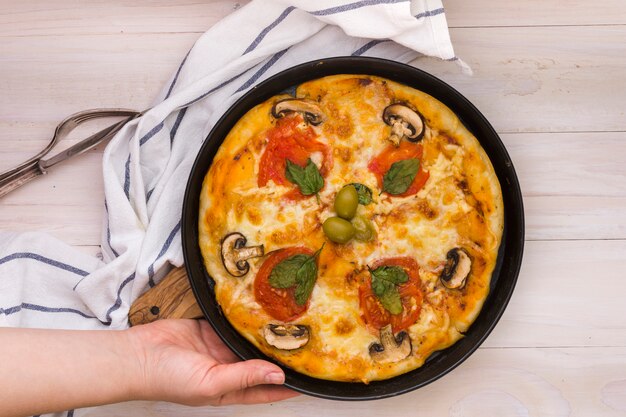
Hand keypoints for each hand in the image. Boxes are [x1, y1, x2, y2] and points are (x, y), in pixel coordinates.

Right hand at [128, 319, 298, 405]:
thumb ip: (244, 378)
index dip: (289, 385)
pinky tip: (264, 309)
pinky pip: (235, 323)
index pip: (268, 389)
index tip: (312, 377)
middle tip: (306, 340)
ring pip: (250, 340)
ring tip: (290, 322)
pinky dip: (248, 317)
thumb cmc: (167, 378)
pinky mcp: (211, 329)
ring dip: (266, 334)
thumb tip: (278, 376)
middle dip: (281, 354)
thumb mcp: (210, 383)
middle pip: (262, 362)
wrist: (138, 354)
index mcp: (231, 389)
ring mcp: (220, 347)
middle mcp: (229, 368)